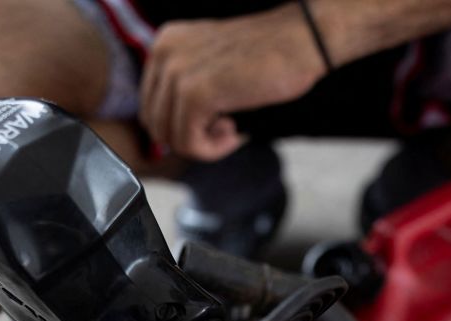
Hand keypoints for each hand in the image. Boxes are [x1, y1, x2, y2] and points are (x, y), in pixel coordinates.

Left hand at [139, 5, 327, 160]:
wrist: (300, 42)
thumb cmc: (267, 57)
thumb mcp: (212, 66)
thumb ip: (185, 88)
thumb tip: (167, 133)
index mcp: (165, 43)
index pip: (150, 106)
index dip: (180, 126)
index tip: (212, 121)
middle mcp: (165, 52)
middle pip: (156, 124)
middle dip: (189, 138)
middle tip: (223, 129)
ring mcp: (177, 72)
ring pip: (171, 137)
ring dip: (203, 145)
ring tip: (230, 130)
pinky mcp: (195, 94)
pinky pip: (189, 142)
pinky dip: (212, 149)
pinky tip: (235, 133)